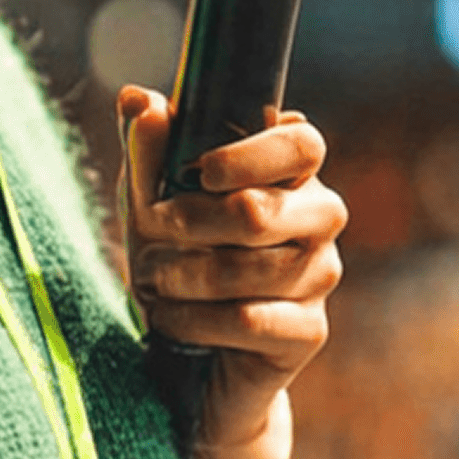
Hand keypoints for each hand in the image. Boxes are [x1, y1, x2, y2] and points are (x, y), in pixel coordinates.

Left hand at [118, 88, 346, 458]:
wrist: (189, 360)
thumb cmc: (178, 260)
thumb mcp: (151, 202)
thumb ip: (148, 151)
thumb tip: (138, 99)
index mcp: (293, 174)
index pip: (302, 143)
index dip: (252, 154)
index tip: (200, 172)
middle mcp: (320, 219)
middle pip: (262, 209)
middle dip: (189, 222)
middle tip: (151, 231)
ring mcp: (321, 276)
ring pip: (248, 268)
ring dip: (182, 274)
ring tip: (151, 280)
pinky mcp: (309, 332)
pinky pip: (247, 319)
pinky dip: (193, 319)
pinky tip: (169, 319)